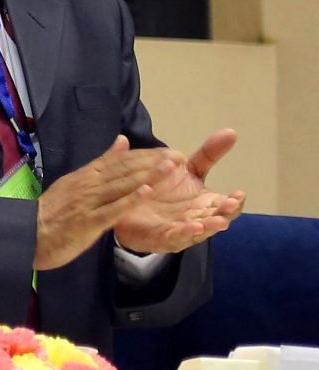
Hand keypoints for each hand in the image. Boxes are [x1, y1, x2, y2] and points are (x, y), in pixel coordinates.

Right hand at [32, 136, 179, 270]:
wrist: (27, 234)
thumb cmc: (51, 213)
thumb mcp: (74, 182)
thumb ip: (99, 164)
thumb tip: (122, 141)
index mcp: (85, 176)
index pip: (119, 161)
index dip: (146, 156)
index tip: (168, 151)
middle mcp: (88, 185)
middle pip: (124, 171)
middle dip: (153, 163)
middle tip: (178, 156)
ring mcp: (88, 202)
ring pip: (122, 186)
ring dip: (148, 176)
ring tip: (170, 168)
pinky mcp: (88, 221)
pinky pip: (113, 208)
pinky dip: (130, 199)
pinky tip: (148, 192)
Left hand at [112, 129, 245, 253]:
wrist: (131, 206)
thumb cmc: (166, 189)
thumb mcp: (188, 170)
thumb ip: (208, 154)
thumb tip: (231, 132)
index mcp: (206, 204)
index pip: (227, 205)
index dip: (235, 201)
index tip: (239, 193)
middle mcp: (198, 218)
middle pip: (217, 218)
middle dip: (226, 213)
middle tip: (231, 205)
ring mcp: (182, 230)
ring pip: (200, 230)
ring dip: (209, 226)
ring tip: (219, 221)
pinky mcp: (163, 237)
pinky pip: (176, 236)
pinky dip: (185, 232)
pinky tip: (192, 226)